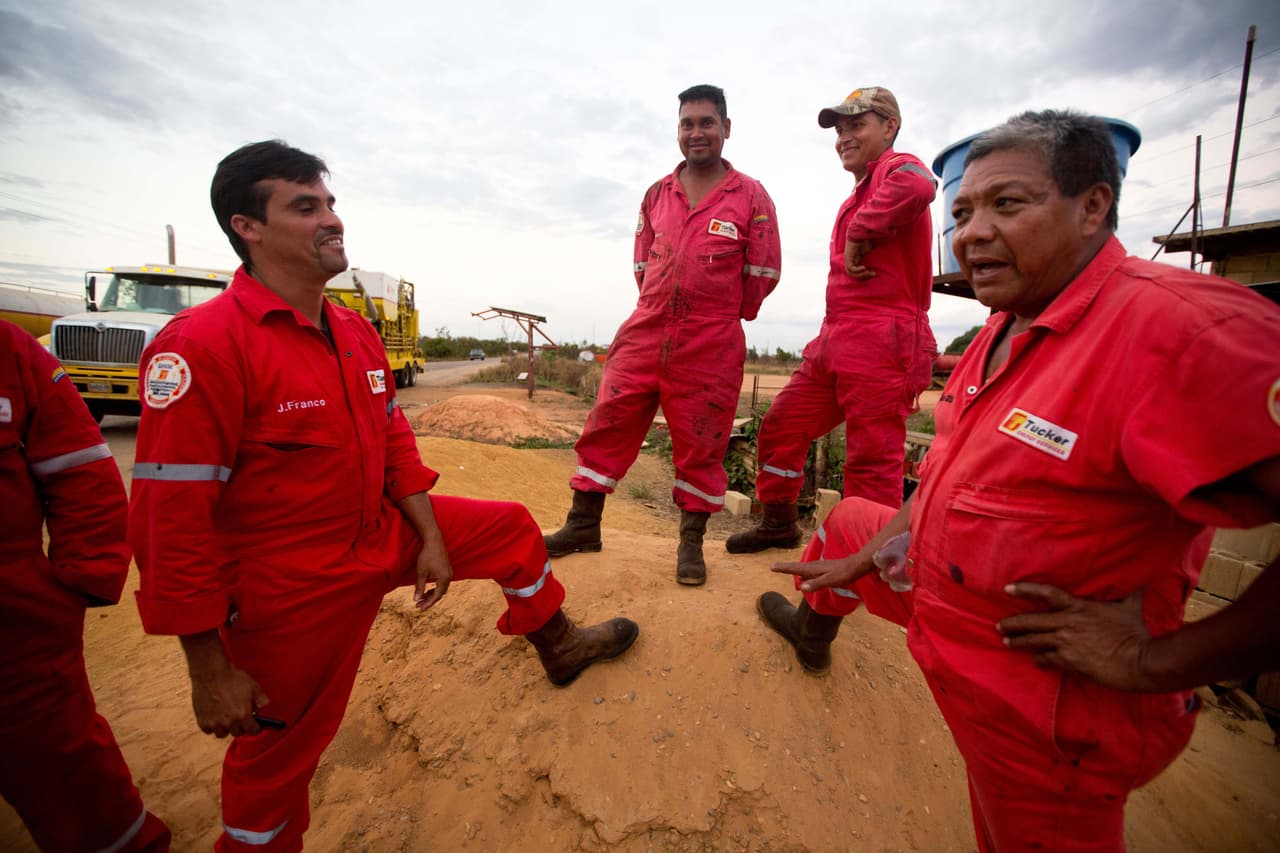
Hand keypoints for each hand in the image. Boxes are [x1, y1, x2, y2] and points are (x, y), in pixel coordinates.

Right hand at [190, 664, 269, 737]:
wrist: (211, 672)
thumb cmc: (233, 678)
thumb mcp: (253, 687)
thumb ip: (262, 700)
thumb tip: (263, 709)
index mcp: (243, 715)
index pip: (252, 730)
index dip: (255, 727)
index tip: (255, 725)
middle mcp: (229, 722)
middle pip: (237, 733)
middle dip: (241, 727)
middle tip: (240, 718)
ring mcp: (214, 723)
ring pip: (222, 733)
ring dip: (226, 728)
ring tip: (227, 718)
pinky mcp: (202, 721)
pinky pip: (209, 730)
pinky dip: (212, 726)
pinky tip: (215, 717)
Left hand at [413, 535, 452, 610]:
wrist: (434, 541)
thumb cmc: (427, 556)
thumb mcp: (421, 573)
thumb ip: (420, 587)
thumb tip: (416, 599)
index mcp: (444, 579)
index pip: (436, 596)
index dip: (428, 603)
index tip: (419, 608)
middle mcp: (449, 576)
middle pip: (440, 593)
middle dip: (429, 600)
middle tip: (419, 604)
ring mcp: (449, 572)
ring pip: (441, 588)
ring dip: (432, 593)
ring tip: (422, 597)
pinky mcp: (447, 568)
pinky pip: (442, 582)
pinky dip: (435, 587)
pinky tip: (427, 587)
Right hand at [773, 553, 873, 592]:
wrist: (857, 565)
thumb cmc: (844, 574)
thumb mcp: (830, 581)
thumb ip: (815, 584)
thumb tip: (801, 586)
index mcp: (813, 569)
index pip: (795, 569)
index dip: (783, 568)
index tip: (772, 566)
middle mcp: (814, 566)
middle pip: (796, 566)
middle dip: (785, 567)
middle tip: (773, 566)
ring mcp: (820, 567)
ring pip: (802, 568)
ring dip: (793, 568)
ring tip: (785, 569)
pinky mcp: (825, 569)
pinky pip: (809, 570)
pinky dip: (802, 572)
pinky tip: (804, 576)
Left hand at [844, 239, 875, 279]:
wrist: (861, 232)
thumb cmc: (865, 241)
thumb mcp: (868, 253)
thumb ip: (868, 260)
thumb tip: (877, 267)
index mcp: (853, 261)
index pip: (855, 273)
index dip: (864, 275)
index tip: (873, 273)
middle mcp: (849, 261)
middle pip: (852, 274)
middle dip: (863, 276)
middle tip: (872, 274)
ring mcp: (847, 259)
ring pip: (850, 273)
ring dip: (861, 274)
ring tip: (869, 272)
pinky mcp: (848, 257)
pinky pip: (851, 268)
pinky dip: (857, 270)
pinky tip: (864, 268)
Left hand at [997, 583, 1154, 690]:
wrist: (1140, 661)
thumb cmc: (1135, 634)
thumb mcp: (1130, 608)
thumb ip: (1129, 594)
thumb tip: (1139, 581)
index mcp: (1079, 607)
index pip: (1047, 593)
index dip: (1025, 590)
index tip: (1007, 588)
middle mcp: (1068, 623)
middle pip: (1031, 620)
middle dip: (1012, 623)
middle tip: (999, 625)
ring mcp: (1066, 642)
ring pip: (1033, 640)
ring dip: (1018, 642)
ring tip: (1007, 642)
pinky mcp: (1069, 661)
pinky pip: (1047, 659)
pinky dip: (1040, 660)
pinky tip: (1036, 661)